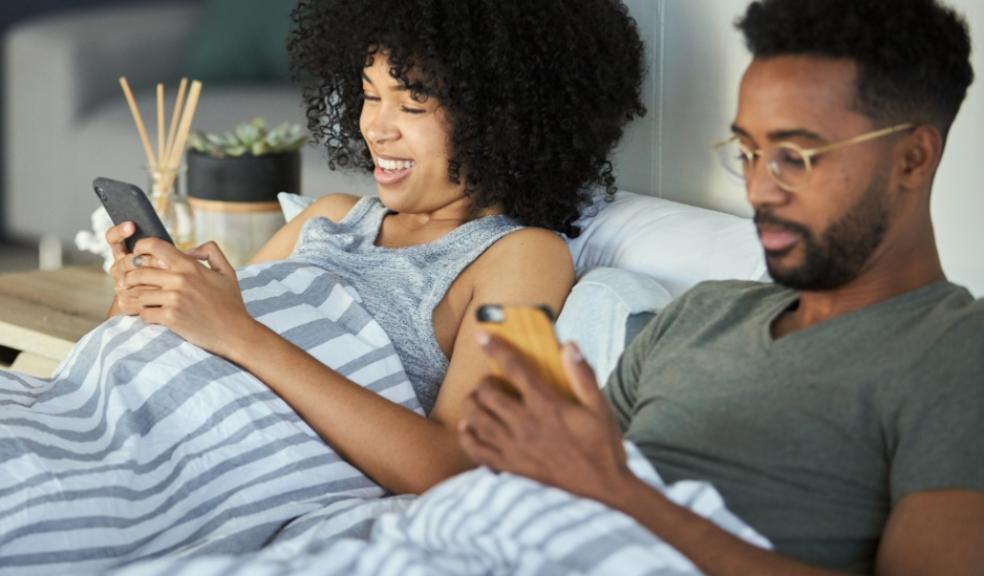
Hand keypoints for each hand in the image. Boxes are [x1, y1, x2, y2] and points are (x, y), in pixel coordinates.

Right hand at [105, 221, 165, 314]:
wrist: (158, 306)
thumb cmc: (165, 278)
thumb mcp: (165, 260)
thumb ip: (165, 250)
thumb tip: (192, 248)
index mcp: (124, 253)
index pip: (113, 239)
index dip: (120, 231)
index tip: (132, 225)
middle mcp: (118, 268)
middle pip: (127, 260)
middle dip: (148, 260)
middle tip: (165, 263)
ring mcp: (119, 285)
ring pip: (132, 279)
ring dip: (152, 279)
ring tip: (170, 278)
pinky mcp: (124, 303)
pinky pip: (136, 297)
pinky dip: (151, 296)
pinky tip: (164, 295)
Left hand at [123, 238, 255, 356]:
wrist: (235, 333)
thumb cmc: (231, 303)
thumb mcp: (228, 271)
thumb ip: (211, 251)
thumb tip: (188, 250)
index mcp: (190, 266)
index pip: (155, 246)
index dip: (141, 247)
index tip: (137, 253)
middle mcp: (179, 280)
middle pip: (139, 271)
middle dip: (130, 277)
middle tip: (129, 282)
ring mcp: (174, 299)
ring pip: (139, 294)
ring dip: (138, 298)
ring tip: (142, 301)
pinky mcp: (170, 318)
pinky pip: (144, 313)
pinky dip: (146, 315)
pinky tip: (154, 316)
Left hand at [458, 335, 631, 504]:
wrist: (603, 490)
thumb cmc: (602, 446)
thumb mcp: (599, 407)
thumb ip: (582, 375)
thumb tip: (569, 345)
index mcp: (547, 406)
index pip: (515, 369)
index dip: (495, 348)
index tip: (481, 335)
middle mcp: (526, 425)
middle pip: (488, 393)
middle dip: (485, 381)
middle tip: (493, 382)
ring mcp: (514, 448)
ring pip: (476, 419)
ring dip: (473, 404)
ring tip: (480, 401)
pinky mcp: (510, 467)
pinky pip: (476, 449)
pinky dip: (467, 435)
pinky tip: (470, 427)